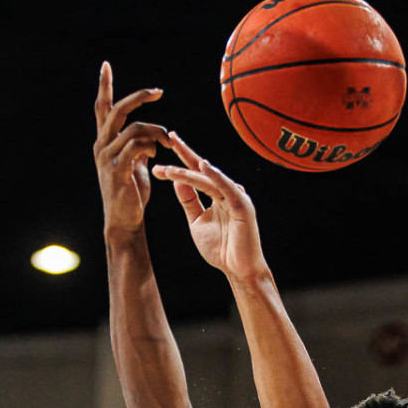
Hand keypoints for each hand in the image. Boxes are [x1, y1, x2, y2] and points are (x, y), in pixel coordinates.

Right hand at [93, 61, 170, 234]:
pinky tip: (158, 155)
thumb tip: (150, 138)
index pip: (102, 108)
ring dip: (156, 132)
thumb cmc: (131, 193)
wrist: (124, 219)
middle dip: (138, 97)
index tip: (105, 66)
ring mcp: (107, 158)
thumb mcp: (134, 164)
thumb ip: (137, 147)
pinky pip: (137, 147)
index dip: (104, 86)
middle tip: (158, 92)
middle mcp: (101, 146)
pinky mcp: (117, 170)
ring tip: (167, 141)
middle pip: (116, 110)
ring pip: (134, 129)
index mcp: (104, 141)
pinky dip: (152, 146)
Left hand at [151, 133, 268, 281]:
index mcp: (217, 194)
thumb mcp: (197, 221)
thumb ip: (189, 201)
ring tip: (168, 169)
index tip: (165, 144)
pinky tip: (203, 165)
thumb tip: (177, 179)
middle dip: (184, 155)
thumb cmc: (221, 248)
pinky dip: (215, 176)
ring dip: (188, 172)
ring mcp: (236, 197)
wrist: (239, 270)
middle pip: (203, 170)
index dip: (182, 158)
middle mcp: (227, 191)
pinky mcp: (242, 205)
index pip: (197, 172)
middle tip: (168, 138)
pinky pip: (226, 187)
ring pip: (208, 179)